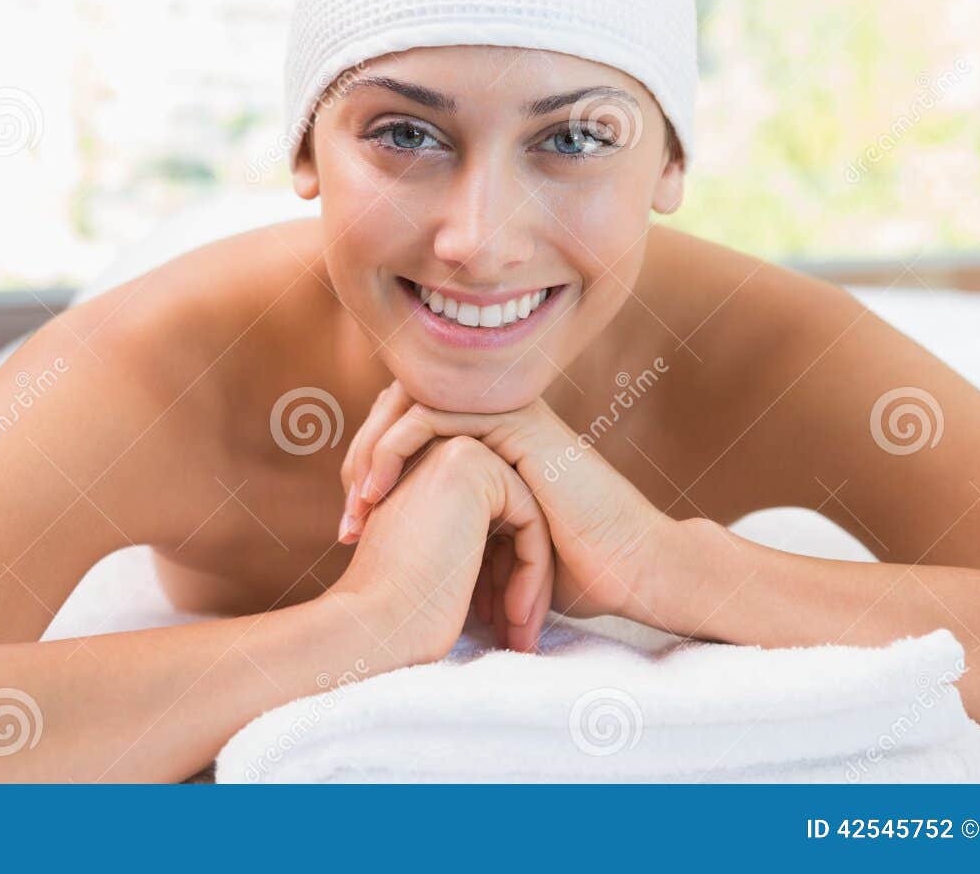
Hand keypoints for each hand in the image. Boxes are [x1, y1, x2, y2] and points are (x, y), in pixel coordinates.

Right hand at [328, 435, 553, 660]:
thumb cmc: (401, 614)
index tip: (497, 624)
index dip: (499, 578)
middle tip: (519, 637)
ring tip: (521, 640)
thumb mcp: (443, 568)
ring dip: (531, 584)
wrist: (373, 624)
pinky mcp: (472, 465)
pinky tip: (515, 616)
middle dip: (518, 581)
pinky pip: (532, 520)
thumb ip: (472, 545)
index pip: (491, 526)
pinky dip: (533, 572)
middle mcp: (436, 455)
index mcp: (424, 482)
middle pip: (511, 520)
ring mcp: (451, 452)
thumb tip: (518, 554)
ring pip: (526, 521)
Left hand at [338, 381, 679, 621]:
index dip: (366, 471)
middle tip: (347, 523)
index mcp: (488, 441)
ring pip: (409, 406)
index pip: (403, 429)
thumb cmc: (571, 572)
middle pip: (398, 410)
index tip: (349, 531)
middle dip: (359, 462)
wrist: (633, 572)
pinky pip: (435, 415)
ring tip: (356, 510)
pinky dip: (394, 448)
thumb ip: (454, 530)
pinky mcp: (515, 422)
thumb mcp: (490, 549)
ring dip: (370, 455)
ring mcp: (507, 414)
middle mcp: (495, 419)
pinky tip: (376, 493)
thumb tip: (388, 553)